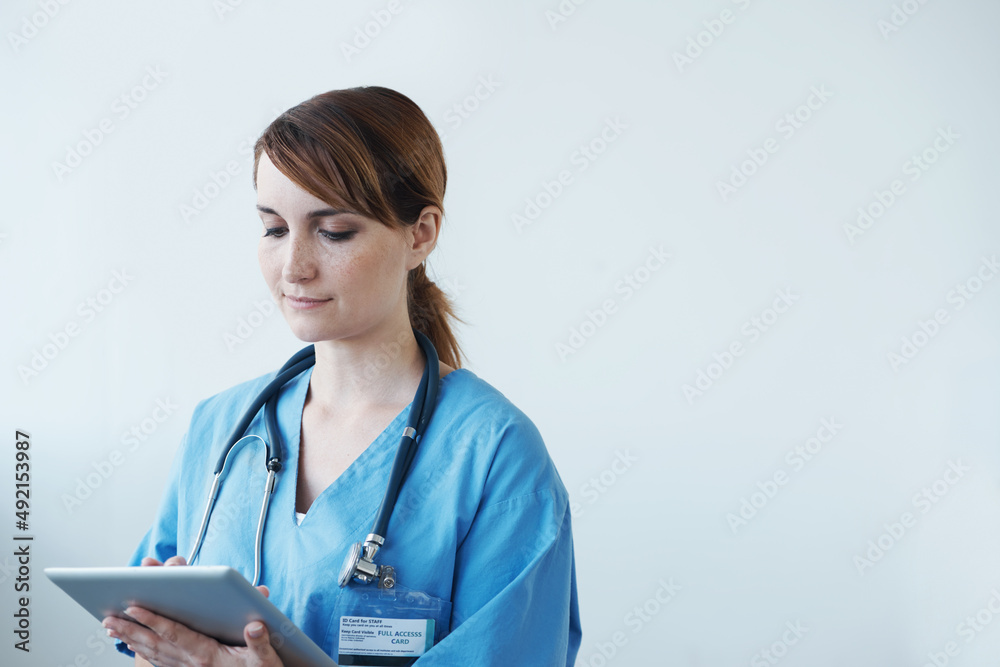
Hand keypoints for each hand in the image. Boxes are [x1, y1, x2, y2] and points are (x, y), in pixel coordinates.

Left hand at [103, 555, 281, 666]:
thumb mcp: (266, 660)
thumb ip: (261, 643)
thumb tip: (256, 627)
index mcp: (207, 656)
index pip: (175, 634)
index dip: (154, 619)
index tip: (134, 607)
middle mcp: (192, 664)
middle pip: (155, 643)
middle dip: (131, 629)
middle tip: (109, 617)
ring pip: (152, 653)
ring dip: (130, 639)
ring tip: (111, 627)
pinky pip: (158, 661)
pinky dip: (142, 650)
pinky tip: (133, 644)